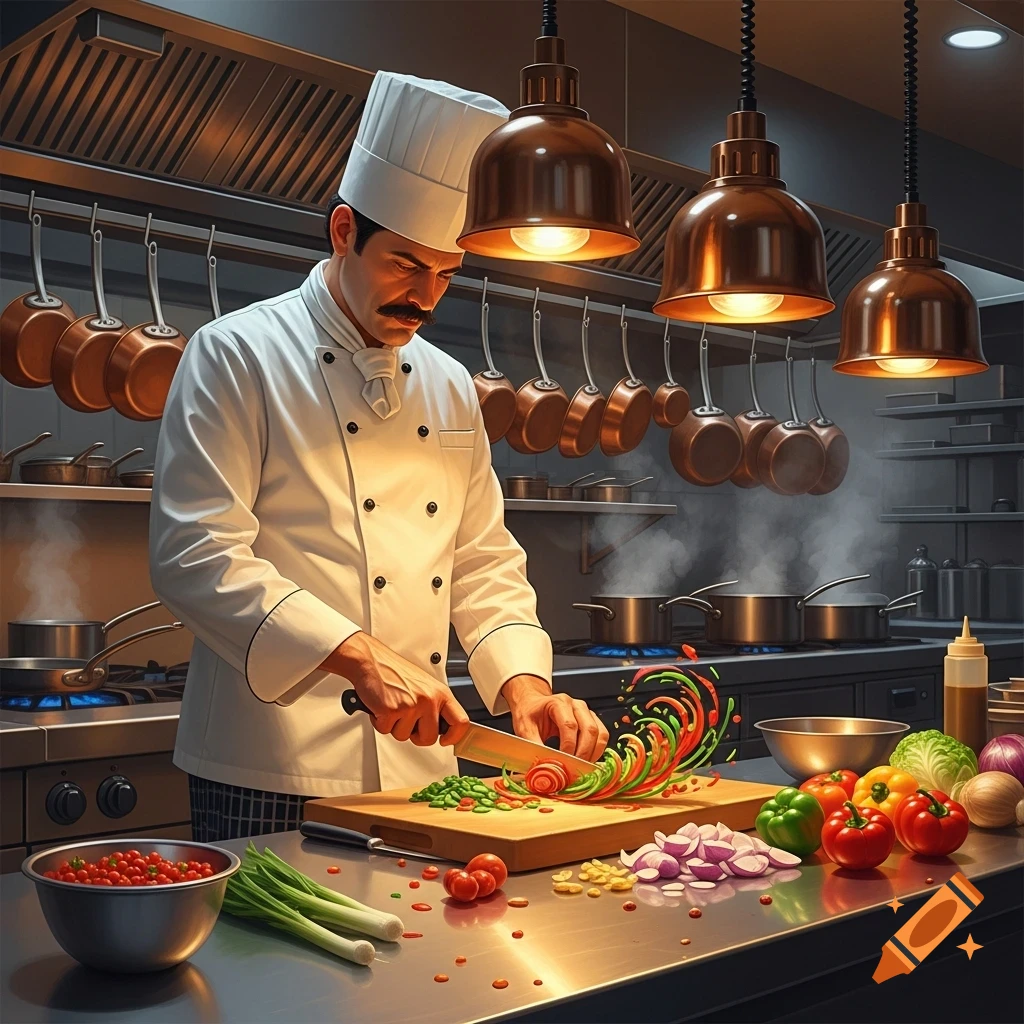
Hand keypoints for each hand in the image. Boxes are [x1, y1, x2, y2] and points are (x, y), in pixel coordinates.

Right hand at [322, 632, 468, 746]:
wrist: (371, 660)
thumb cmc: (395, 672)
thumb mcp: (425, 684)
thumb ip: (436, 705)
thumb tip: (444, 727)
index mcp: (440, 692)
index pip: (460, 722)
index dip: (455, 737)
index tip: (447, 741)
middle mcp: (428, 699)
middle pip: (430, 738)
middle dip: (416, 735)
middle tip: (407, 720)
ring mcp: (411, 705)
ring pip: (405, 736)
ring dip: (395, 726)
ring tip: (392, 706)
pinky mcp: (391, 710)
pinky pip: (386, 731)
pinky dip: (380, 722)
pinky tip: (381, 706)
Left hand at [501, 675, 608, 762]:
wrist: (533, 703)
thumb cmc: (530, 713)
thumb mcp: (525, 728)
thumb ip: (534, 746)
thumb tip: (543, 766)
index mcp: (558, 703)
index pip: (569, 725)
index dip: (568, 746)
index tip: (563, 762)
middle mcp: (576, 705)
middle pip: (589, 729)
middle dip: (583, 753)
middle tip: (574, 769)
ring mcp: (586, 712)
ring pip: (600, 733)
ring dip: (593, 753)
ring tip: (581, 767)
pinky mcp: (592, 720)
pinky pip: (602, 735)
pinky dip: (597, 750)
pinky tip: (587, 761)